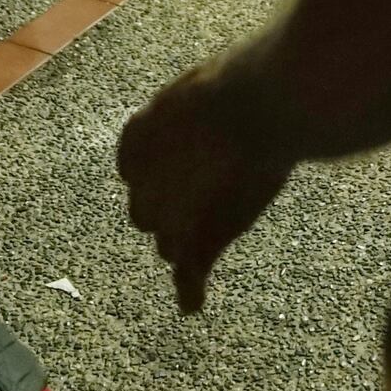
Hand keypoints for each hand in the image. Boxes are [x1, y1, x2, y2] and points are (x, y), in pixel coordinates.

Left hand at [118, 58, 291, 312]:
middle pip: (146, 213)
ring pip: (168, 244)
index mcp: (137, 140)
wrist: (255, 107)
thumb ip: (199, 111)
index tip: (185, 172)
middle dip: (170, 212)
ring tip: (206, 244)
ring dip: (183, 243)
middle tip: (203, 205)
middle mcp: (140, 183)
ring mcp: (168, 217)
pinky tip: (191, 303)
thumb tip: (218, 103)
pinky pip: (187, 275)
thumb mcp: (206, 88)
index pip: (136, 171)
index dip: (163, 176)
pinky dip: (189, 291)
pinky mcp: (196, 242)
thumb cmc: (237, 87)